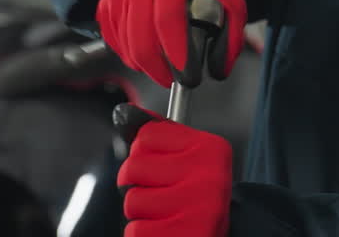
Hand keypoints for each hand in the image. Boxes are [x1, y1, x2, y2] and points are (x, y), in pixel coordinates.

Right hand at [97, 0, 246, 86]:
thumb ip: (232, 32)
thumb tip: (220, 69)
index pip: (168, 18)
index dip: (176, 51)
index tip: (187, 74)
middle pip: (141, 39)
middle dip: (158, 69)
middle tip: (175, 79)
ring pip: (126, 45)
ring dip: (145, 64)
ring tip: (164, 63)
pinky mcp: (104, 5)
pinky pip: (114, 43)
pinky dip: (130, 56)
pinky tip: (147, 50)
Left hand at [119, 114, 232, 236]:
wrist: (213, 234)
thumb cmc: (195, 198)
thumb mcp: (186, 160)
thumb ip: (158, 135)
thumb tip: (124, 113)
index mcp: (210, 149)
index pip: (147, 134)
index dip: (145, 154)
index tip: (163, 166)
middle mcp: (208, 175)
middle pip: (133, 167)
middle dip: (138, 184)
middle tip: (163, 194)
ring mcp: (197, 207)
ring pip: (132, 201)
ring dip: (141, 212)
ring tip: (165, 213)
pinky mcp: (183, 234)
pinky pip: (135, 230)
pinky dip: (142, 233)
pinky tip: (164, 229)